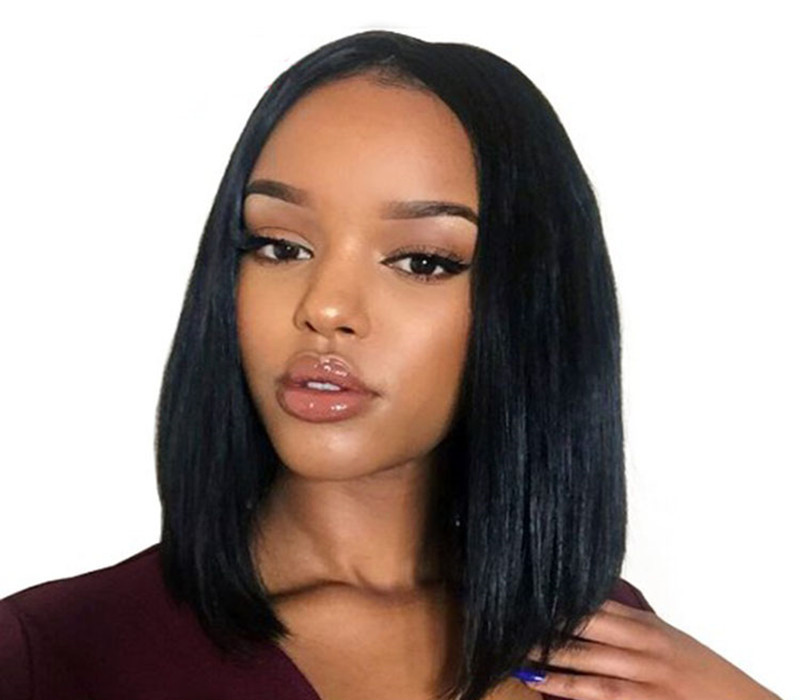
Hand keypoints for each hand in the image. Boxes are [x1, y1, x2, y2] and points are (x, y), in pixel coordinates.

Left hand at [515, 599, 780, 699]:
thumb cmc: (697, 668)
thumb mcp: (664, 635)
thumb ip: (626, 621)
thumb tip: (582, 605)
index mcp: (646, 628)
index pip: (595, 610)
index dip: (559, 607)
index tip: (526, 601)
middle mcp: (646, 652)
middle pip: (588, 640)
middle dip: (548, 637)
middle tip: (510, 631)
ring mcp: (648, 686)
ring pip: (593, 677)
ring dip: (555, 673)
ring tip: (521, 667)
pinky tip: (552, 697)